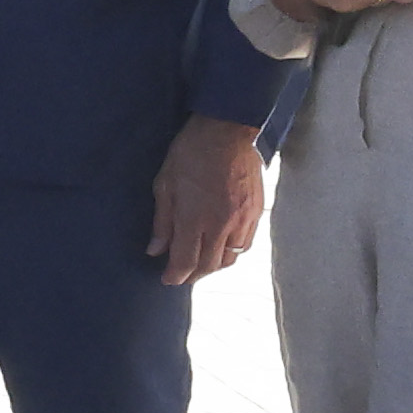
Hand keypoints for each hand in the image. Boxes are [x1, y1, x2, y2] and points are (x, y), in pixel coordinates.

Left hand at [153, 114, 268, 284]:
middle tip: (182, 275)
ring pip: (232, 257)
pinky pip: (247, 243)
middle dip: (194, 275)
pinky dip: (232, 251)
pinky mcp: (258, 212)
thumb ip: (162, 222)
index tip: (167, 280)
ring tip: (201, 263)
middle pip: (210, 265)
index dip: (176, 275)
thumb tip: (155, 250)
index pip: (186, 261)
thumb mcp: (165, 185)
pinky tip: (222, 247)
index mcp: (195, 218)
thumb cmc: (189, 154)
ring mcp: (243, 219)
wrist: (227, 132)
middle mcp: (222, 224)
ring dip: (215, 265)